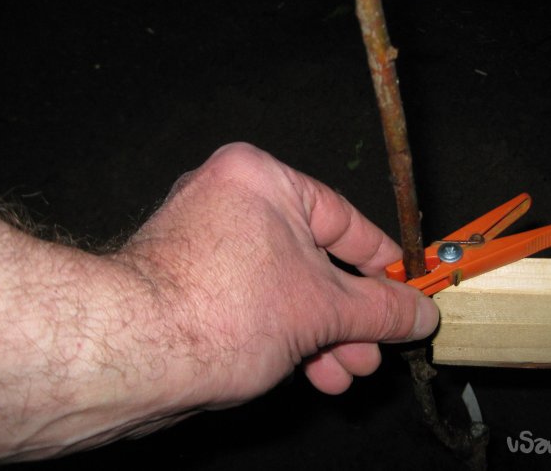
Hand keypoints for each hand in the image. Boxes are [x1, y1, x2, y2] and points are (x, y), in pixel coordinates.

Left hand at [116, 142, 439, 408]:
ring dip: (321, 335)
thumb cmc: (219, 312)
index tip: (407, 292)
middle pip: (314, 260)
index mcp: (261, 178)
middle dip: (349, 316)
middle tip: (376, 348)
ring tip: (345, 372)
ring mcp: (205, 240)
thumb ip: (380, 309)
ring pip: (284, 287)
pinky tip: (310, 371)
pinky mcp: (189, 278)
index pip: (344, 221)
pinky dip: (284, 333)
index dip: (382, 264)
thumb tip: (421, 311)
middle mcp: (229, 199)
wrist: (130, 357)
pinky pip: (254, 300)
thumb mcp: (321, 311)